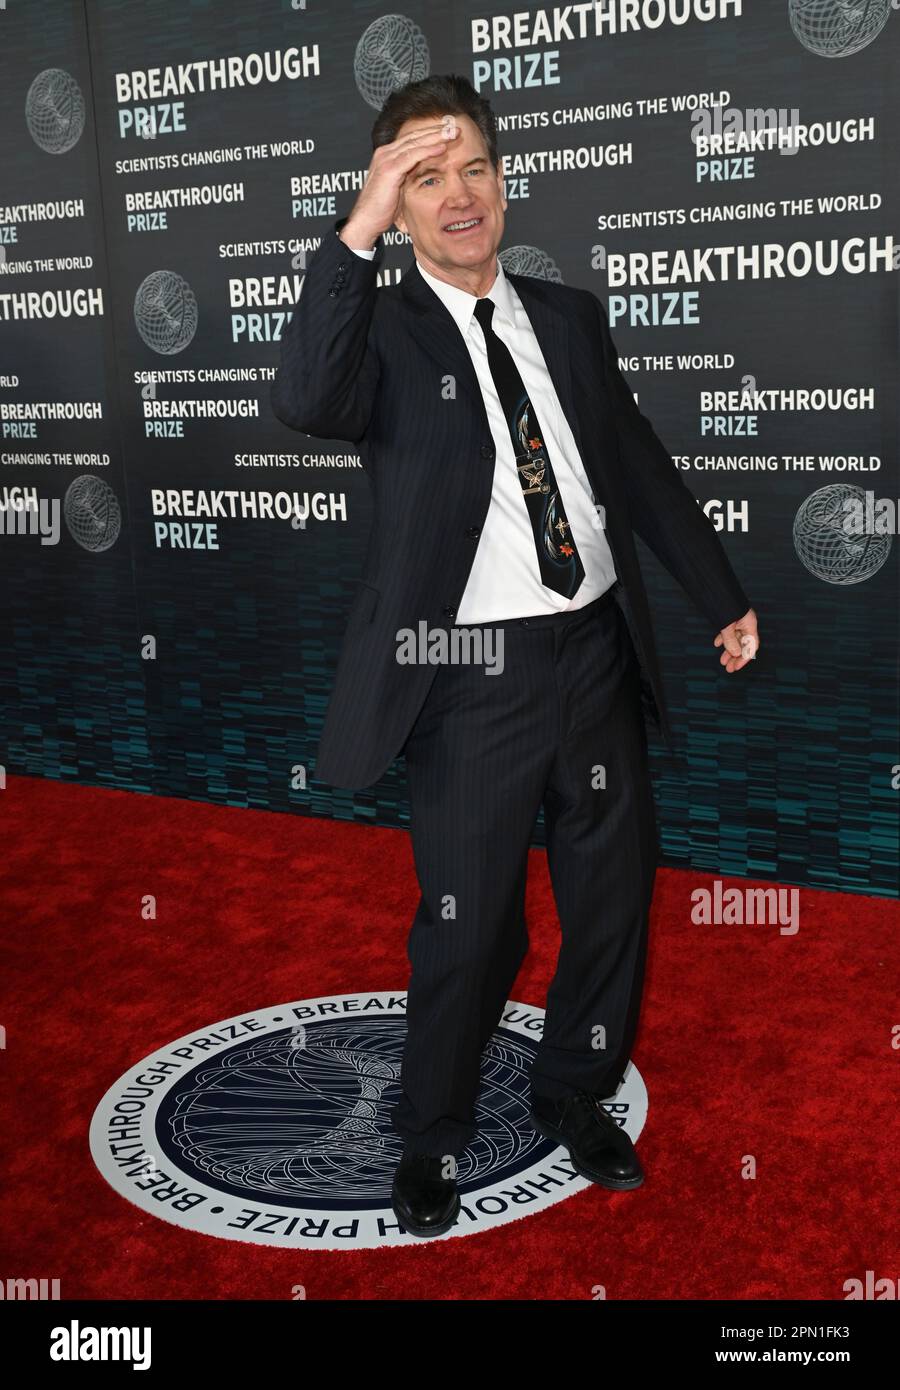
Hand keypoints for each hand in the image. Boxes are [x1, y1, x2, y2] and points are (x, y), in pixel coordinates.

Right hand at [340, 116, 459, 248]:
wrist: (366, 221)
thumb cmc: (382, 209)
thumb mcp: (399, 188)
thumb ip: (409, 175)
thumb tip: (424, 172)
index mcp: (388, 155)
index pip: (413, 139)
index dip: (431, 134)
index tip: (448, 132)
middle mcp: (386, 153)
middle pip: (416, 136)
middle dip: (437, 131)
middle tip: (456, 127)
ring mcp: (387, 159)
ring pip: (416, 142)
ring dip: (437, 137)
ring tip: (453, 133)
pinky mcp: (390, 169)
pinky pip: (413, 156)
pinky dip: (429, 150)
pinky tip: (442, 148)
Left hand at [714, 607, 758, 672]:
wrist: (717, 587)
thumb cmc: (724, 602)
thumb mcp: (726, 624)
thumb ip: (730, 639)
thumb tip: (734, 653)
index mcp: (750, 623)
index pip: (752, 646)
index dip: (745, 658)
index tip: (736, 667)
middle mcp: (746, 622)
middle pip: (743, 644)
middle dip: (735, 657)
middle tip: (728, 668)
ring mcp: (737, 620)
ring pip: (735, 639)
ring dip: (728, 650)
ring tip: (722, 661)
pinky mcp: (729, 617)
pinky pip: (728, 631)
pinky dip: (723, 638)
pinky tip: (716, 644)